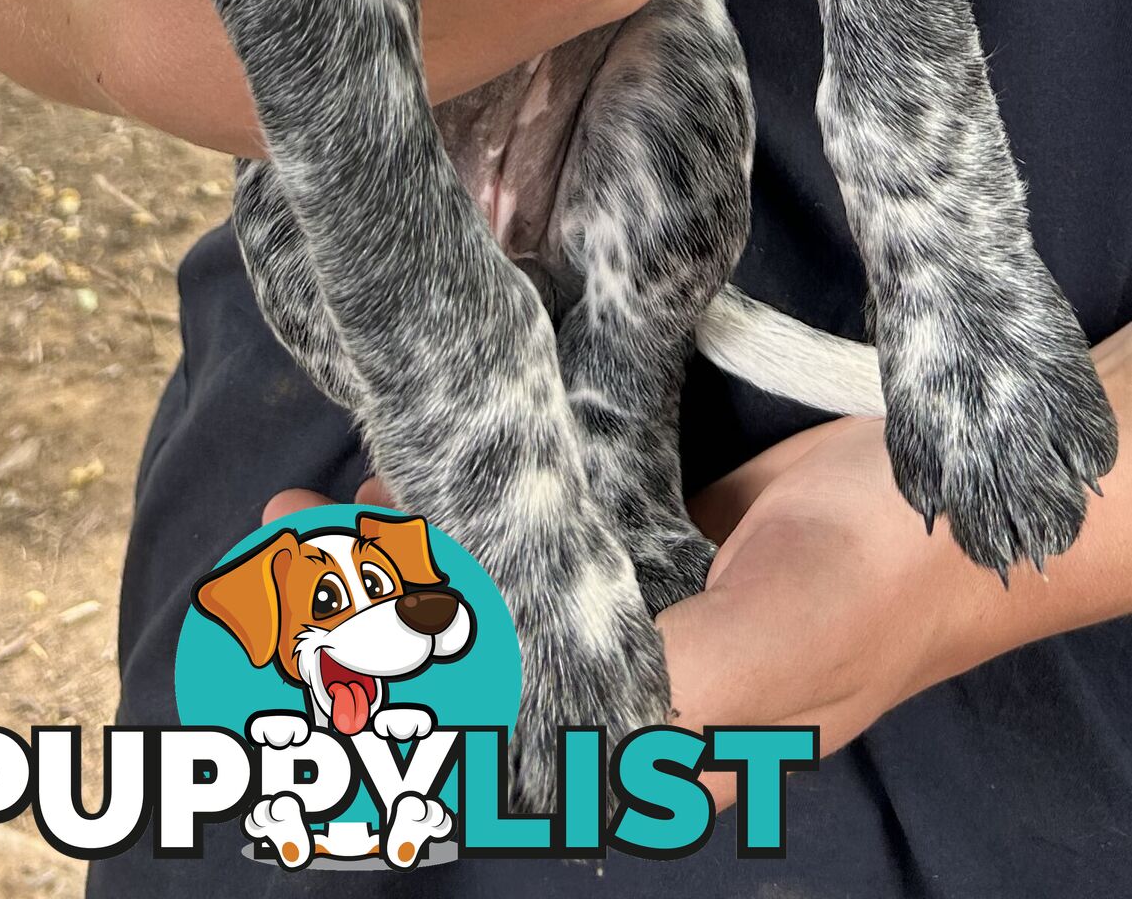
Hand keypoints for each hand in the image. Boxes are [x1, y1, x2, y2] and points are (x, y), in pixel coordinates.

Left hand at [263, 324, 1131, 815]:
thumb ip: (639, 698)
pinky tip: (406, 478)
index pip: (478, 745)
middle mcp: (619, 690)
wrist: (955, 507)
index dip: (378, 705)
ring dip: (399, 556)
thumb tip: (498, 740)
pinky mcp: (640, 541)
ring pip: (488, 595)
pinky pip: (535, 535)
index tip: (289, 633)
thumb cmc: (873, 588)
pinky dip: (472, 513)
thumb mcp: (761, 652)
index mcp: (640, 750)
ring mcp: (626, 612)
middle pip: (463, 666)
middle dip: (360, 613)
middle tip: (274, 534)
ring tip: (304, 506)